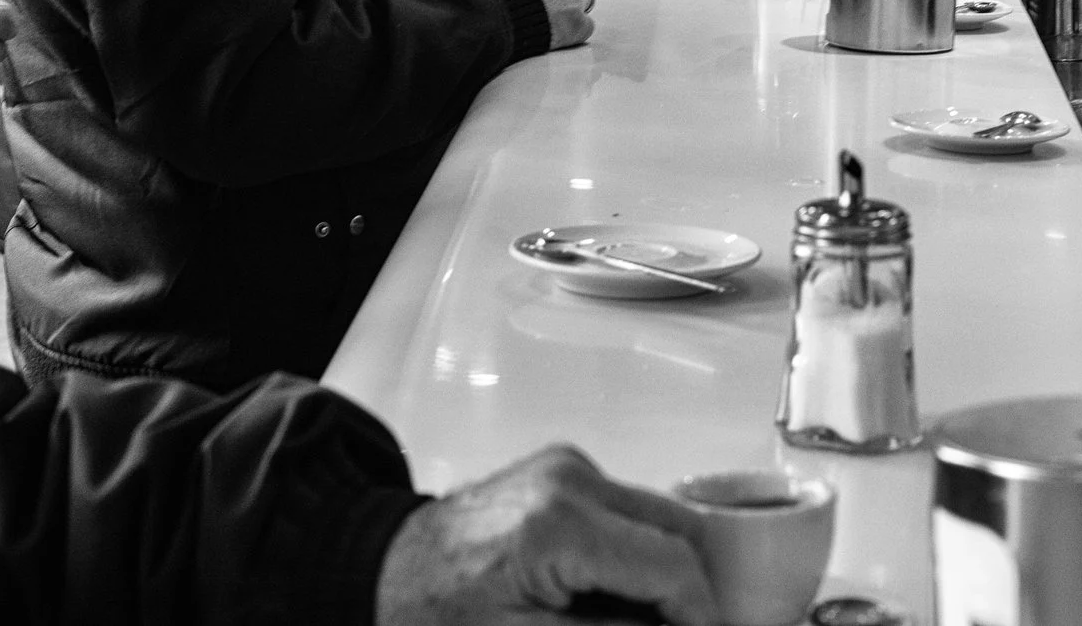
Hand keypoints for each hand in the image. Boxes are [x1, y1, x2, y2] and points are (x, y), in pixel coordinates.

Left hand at [375, 445, 716, 625]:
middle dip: (692, 592)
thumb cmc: (431, 611)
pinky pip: (627, 512)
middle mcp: (571, 481)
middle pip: (678, 532)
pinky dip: (637, 553)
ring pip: (659, 519)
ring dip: (666, 573)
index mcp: (561, 526)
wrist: (378, 570)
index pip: (672, 566)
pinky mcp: (563, 473)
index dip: (702, 614)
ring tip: (648, 619)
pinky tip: (617, 597)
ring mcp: (568, 470)